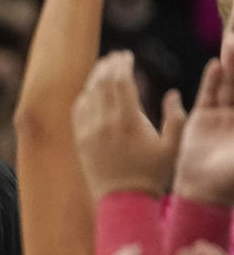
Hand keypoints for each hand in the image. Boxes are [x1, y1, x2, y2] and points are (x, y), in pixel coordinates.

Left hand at [72, 51, 185, 199]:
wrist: (123, 199)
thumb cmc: (152, 174)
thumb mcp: (173, 147)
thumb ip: (177, 118)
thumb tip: (172, 93)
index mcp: (129, 120)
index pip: (121, 81)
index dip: (122, 64)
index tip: (127, 55)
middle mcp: (105, 122)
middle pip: (102, 82)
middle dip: (108, 65)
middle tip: (115, 56)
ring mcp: (89, 130)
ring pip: (88, 94)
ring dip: (95, 77)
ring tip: (103, 67)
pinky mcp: (80, 139)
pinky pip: (77, 110)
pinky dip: (84, 95)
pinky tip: (90, 90)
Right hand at [173, 58, 233, 204]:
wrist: (203, 191)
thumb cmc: (231, 177)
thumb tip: (222, 108)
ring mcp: (222, 117)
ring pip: (230, 85)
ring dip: (233, 64)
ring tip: (232, 41)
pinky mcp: (202, 120)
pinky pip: (209, 95)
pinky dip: (212, 80)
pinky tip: (216, 63)